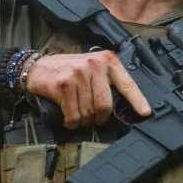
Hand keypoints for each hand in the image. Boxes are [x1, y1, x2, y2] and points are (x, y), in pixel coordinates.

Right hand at [24, 51, 151, 128]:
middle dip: (99, 118)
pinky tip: (68, 116)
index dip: (138, 101)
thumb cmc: (67, 71)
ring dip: (83, 120)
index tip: (146, 113)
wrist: (35, 68)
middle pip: (105, 105)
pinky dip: (71, 121)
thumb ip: (107, 81)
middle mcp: (94, 64)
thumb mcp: (92, 68)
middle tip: (93, 118)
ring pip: (89, 112)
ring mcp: (78, 73)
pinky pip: (74, 115)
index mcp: (107, 60)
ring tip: (78, 114)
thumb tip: (124, 106)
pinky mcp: (64, 84)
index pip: (127, 84)